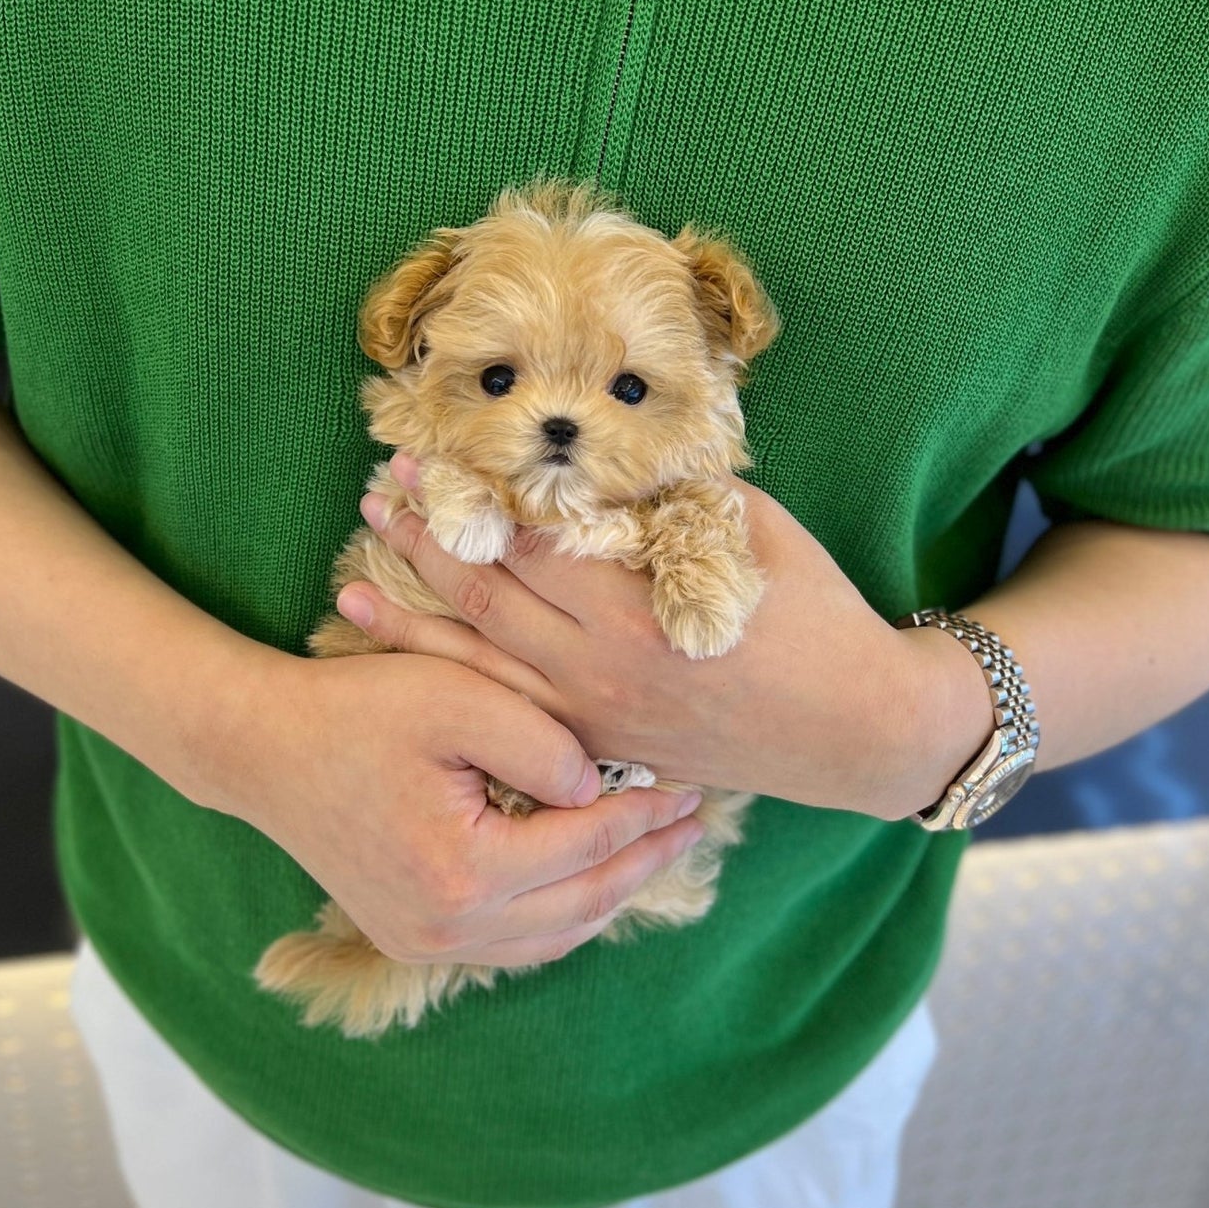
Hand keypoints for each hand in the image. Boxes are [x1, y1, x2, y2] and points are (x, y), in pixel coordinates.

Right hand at [193, 643, 707, 967]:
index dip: (647, 811)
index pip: (588, 843)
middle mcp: (448, 927)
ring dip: (610, 893)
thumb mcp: (456, 696)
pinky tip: (590, 873)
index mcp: (464, 869)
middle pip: (583, 903)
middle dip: (645, 860)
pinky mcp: (412, 941)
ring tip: (655, 847)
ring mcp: (426, 944)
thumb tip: (601, 790)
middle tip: (695, 821)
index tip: (693, 783)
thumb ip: (542, 743)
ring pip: (555, 937)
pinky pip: (515, 943)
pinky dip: (563, 912)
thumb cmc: (356, 710)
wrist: (263, 751)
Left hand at [333, 455, 992, 819]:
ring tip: (353, 589)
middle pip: (484, 597)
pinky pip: (509, 715)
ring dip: (415, 622)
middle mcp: (596, 668)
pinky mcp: (600, 748)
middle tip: (375, 499)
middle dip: (422, 543)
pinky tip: (418, 669)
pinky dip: (456, 688)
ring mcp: (592, 718)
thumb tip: (598, 458)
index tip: (420, 459)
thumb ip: (667, 497)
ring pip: (480, 667)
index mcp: (631, 606)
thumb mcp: (749, 533)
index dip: (462, 497)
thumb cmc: (815, 616)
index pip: (522, 542)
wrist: (855, 731)